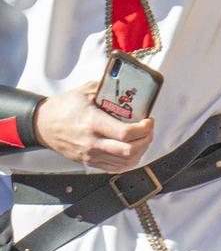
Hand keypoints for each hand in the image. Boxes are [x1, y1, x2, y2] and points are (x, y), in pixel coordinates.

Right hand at [34, 83, 156, 171]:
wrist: (42, 125)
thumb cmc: (64, 107)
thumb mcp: (85, 91)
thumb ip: (108, 87)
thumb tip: (130, 82)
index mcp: (92, 122)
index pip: (125, 133)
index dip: (144, 129)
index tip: (148, 120)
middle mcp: (92, 142)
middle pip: (129, 151)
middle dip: (146, 140)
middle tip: (148, 129)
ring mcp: (90, 155)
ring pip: (126, 162)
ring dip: (141, 151)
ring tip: (143, 139)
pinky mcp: (89, 162)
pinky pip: (116, 168)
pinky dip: (130, 160)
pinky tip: (133, 149)